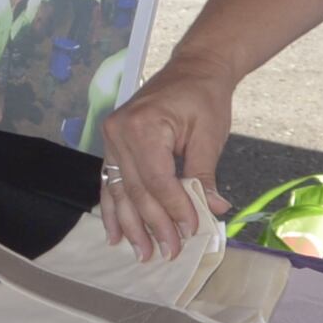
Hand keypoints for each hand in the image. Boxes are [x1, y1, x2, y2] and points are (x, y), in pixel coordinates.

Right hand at [97, 66, 236, 257]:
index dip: (173, 209)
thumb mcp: (210, 134)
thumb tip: (213, 209)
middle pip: (135, 190)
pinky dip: (113, 209)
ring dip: (130, 226)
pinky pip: (109, 182)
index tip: (190, 232)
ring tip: (141, 253)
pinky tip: (115, 233)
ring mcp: (110, 138)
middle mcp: (119, 132)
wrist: (192, 68)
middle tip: (167, 253)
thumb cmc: (203, 97)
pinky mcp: (111, 144)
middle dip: (153, 225)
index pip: (157, 180)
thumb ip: (205, 174)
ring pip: (118, 191)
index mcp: (143, 126)